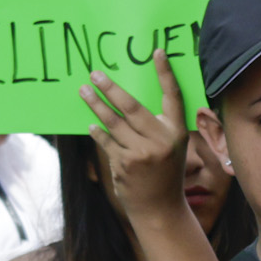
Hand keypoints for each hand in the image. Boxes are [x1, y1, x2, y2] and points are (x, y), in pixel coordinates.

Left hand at [84, 52, 195, 226]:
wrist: (160, 208)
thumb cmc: (164, 172)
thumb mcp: (172, 147)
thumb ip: (157, 127)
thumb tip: (128, 101)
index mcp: (177, 132)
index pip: (172, 96)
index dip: (165, 73)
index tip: (156, 52)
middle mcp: (161, 141)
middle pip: (132, 106)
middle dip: (111, 88)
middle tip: (95, 74)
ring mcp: (142, 153)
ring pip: (114, 122)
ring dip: (96, 104)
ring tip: (84, 91)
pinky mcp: (124, 164)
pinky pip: (106, 141)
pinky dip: (98, 131)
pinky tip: (91, 123)